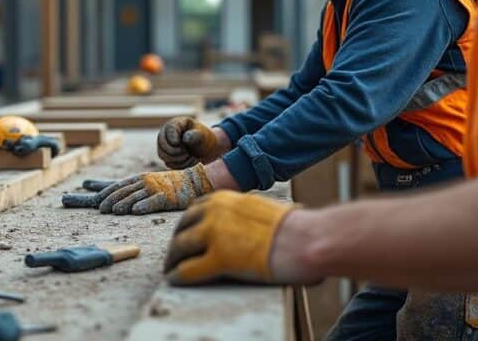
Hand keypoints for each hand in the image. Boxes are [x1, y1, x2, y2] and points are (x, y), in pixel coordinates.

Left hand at [97, 163, 212, 214]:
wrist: (192, 181)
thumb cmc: (166, 183)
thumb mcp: (144, 181)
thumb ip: (126, 186)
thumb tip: (100, 189)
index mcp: (138, 179)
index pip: (118, 185)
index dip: (105, 192)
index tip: (94, 200)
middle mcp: (145, 182)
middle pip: (124, 191)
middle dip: (111, 199)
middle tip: (101, 209)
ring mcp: (155, 189)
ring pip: (136, 197)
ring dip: (124, 203)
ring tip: (114, 211)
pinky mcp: (167, 198)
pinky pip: (154, 202)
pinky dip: (144, 206)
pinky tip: (135, 211)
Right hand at [156, 117, 226, 168]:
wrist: (204, 148)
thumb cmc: (203, 138)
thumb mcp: (202, 135)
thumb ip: (195, 135)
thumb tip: (186, 139)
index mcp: (176, 124)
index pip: (169, 129)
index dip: (174, 138)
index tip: (183, 143)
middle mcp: (166, 134)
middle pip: (162, 144)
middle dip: (176, 152)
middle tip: (188, 152)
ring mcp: (165, 146)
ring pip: (164, 156)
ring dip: (179, 160)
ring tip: (191, 157)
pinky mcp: (167, 157)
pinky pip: (169, 164)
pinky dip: (181, 165)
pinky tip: (191, 161)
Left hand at [163, 191, 298, 284]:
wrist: (306, 239)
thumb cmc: (295, 228)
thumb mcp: (261, 209)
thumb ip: (243, 216)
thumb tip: (240, 229)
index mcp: (227, 199)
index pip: (195, 209)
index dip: (188, 224)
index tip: (186, 234)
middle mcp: (215, 212)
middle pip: (182, 227)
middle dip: (176, 242)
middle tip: (174, 254)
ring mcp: (214, 234)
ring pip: (179, 247)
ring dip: (172, 259)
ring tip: (171, 269)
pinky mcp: (218, 259)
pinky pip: (188, 270)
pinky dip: (178, 276)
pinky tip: (175, 280)